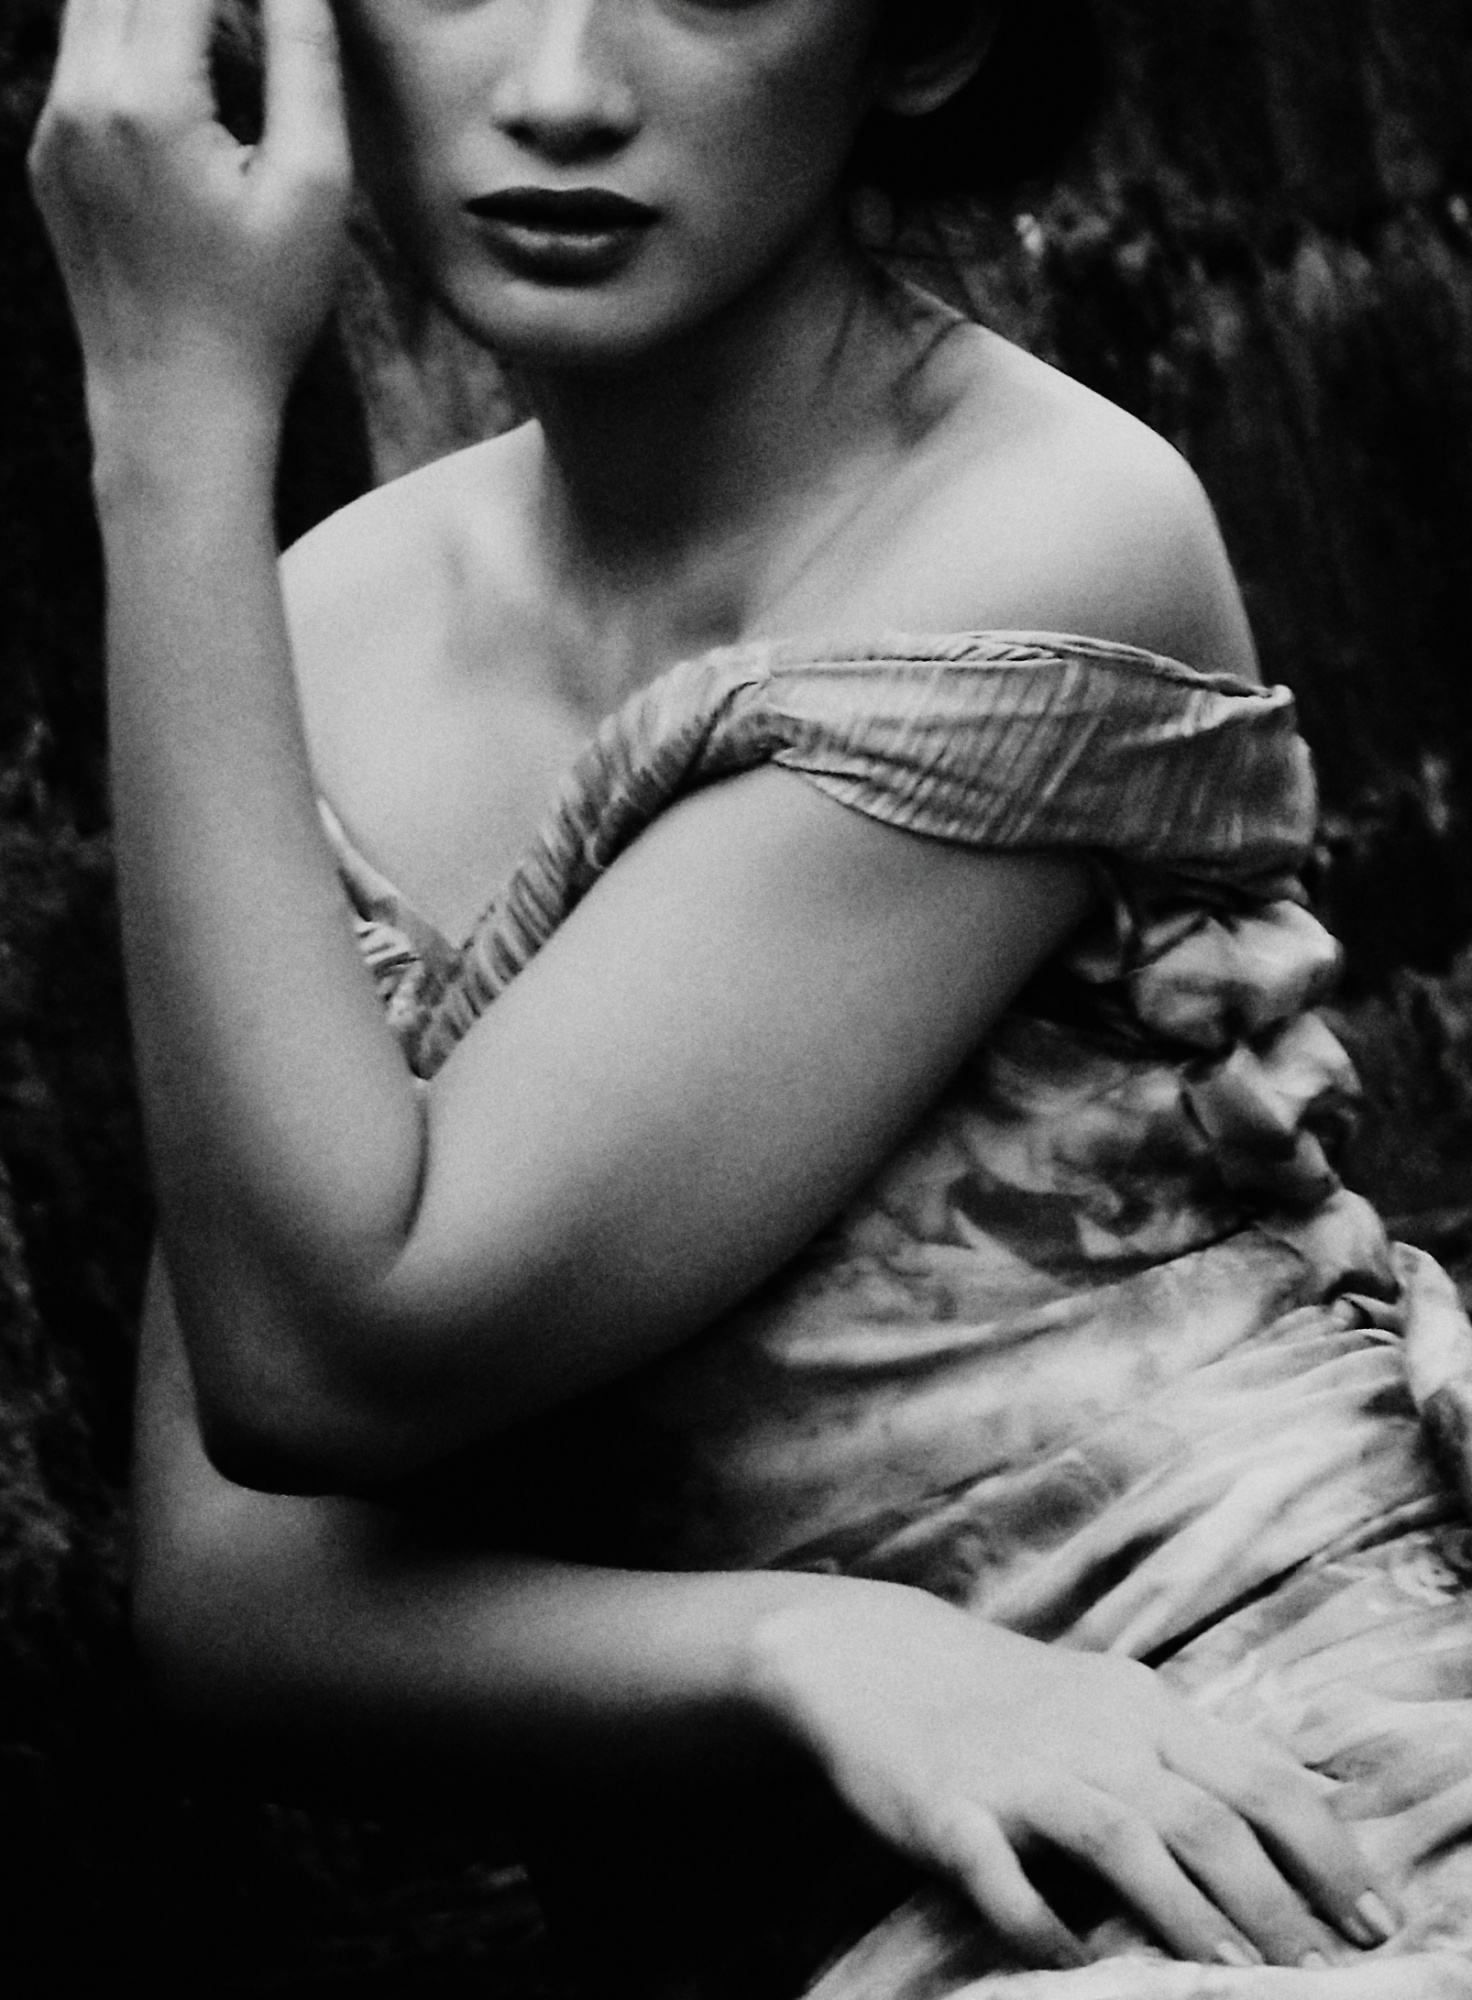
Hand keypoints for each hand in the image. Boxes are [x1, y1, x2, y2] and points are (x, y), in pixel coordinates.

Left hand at [28, 0, 349, 438]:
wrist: (177, 406)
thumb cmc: (261, 309)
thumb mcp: (314, 186)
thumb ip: (305, 60)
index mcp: (146, 100)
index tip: (284, 6)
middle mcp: (80, 99)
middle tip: (260, 24)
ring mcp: (52, 128)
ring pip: (95, 5)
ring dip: (164, 6)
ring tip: (231, 52)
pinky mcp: (47, 157)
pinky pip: (84, 61)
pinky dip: (136, 47)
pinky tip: (196, 101)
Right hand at [746, 1584, 1397, 1970]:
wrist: (875, 1658)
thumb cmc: (1012, 1697)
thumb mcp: (1114, 1701)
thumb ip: (1196, 1752)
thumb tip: (1311, 1799)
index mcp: (1141, 1708)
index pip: (1258, 1775)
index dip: (1326, 1849)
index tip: (1376, 1918)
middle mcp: (1090, 1733)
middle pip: (1202, 1814)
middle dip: (1273, 1899)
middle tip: (1321, 1968)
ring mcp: (1018, 1770)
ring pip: (1120, 1837)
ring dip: (1185, 1913)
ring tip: (1236, 1976)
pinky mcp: (948, 1807)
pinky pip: (999, 1873)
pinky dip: (1040, 1921)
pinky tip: (1072, 1962)